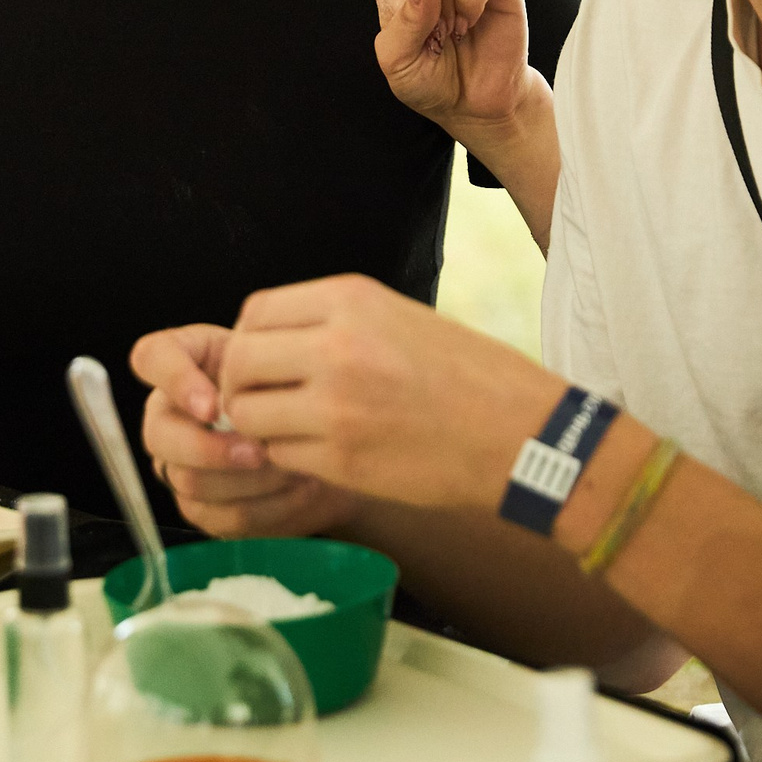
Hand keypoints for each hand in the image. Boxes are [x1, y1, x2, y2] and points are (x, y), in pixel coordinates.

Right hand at [131, 323, 357, 539]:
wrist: (325, 439)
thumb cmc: (298, 388)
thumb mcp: (283, 360)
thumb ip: (262, 365)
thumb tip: (243, 401)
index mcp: (184, 364)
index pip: (150, 358)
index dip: (175, 382)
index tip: (214, 407)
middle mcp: (170, 414)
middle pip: (159, 435)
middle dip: (211, 449)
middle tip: (260, 451)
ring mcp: (179, 463)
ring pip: (191, 481)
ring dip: (250, 479)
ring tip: (293, 467)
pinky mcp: (201, 506)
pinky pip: (220, 515)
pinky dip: (267, 505)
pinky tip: (298, 489)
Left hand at [216, 274, 560, 514]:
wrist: (522, 435)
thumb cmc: (468, 376)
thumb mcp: (400, 318)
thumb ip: (334, 321)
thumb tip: (267, 339)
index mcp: (352, 301)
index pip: (256, 311)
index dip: (248, 339)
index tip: (262, 361)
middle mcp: (336, 346)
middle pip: (239, 361)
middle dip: (240, 385)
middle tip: (261, 401)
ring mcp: (336, 406)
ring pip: (249, 414)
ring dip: (260, 427)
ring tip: (293, 430)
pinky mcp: (342, 460)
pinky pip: (280, 455)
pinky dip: (288, 457)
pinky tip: (319, 454)